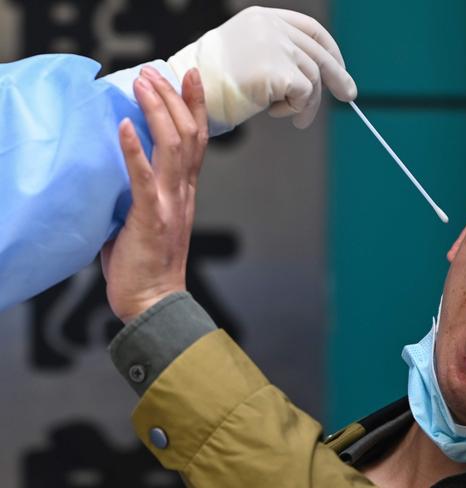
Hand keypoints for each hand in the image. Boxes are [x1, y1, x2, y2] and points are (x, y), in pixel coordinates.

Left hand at [101, 67, 207, 323]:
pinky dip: (133, 151)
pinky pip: (143, 178)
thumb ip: (142, 192)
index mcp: (185, 192)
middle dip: (176, 98)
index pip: (196, 141)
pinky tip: (121, 127)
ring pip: (173, 147)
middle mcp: (183, 192)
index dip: (196, 107)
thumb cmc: (148, 265)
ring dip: (158, 112)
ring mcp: (170, 203)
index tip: (189, 77)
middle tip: (158, 71)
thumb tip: (120, 169)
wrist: (155, 303)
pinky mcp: (151, 217)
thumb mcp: (150, 220)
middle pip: (189, 135)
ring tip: (142, 84)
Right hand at [167, 6, 356, 129]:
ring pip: (313, 78)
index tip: (337, 66)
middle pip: (318, 53)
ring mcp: (275, 46)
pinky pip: (304, 94)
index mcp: (263, 18)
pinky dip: (296, 109)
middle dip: (338, 76)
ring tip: (293, 118)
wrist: (185, 92)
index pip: (310, 29)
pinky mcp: (278, 70)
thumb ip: (277, 55)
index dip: (329, 49)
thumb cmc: (210, 81)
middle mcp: (271, 27)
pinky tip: (275, 113)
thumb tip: (313, 74)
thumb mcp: (246, 55)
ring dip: (307, 104)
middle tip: (349, 94)